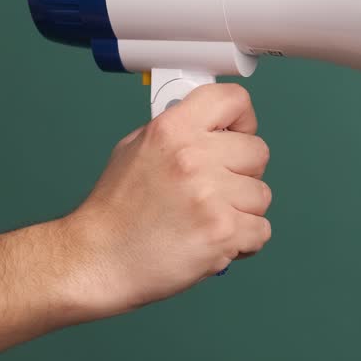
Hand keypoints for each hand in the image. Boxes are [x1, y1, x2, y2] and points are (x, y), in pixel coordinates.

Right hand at [56, 83, 272, 320]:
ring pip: (262, 194)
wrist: (98, 260)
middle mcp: (193, 157)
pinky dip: (244, 241)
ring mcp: (210, 195)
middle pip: (258, 152)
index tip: (237, 134)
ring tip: (207, 219)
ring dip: (242, 211)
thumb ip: (179, 131)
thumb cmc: (116, 211)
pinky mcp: (223, 232)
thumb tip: (215, 125)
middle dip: (242, 173)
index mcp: (172, 129)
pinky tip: (215, 240)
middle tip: (215, 189)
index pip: (234, 99)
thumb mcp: (137, 148)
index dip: (242, 119)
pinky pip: (261, 230)